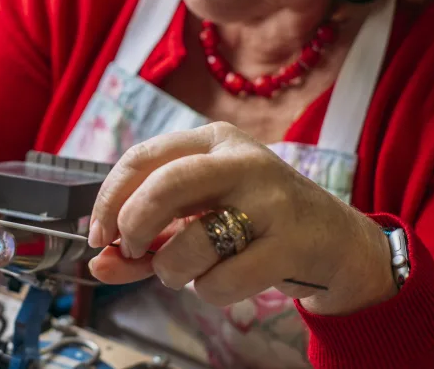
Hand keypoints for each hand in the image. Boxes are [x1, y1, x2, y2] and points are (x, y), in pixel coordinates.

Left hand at [87, 122, 396, 315]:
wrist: (335, 241)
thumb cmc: (253, 224)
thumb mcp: (197, 218)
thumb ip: (145, 240)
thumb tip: (98, 264)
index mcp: (212, 141)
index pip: (141, 157)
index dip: (108, 199)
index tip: (97, 235)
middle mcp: (242, 160)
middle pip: (163, 186)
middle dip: (134, 226)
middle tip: (133, 251)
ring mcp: (270, 200)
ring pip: (190, 243)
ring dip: (174, 271)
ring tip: (191, 270)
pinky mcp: (291, 243)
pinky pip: (220, 282)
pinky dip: (209, 292)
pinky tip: (227, 279)